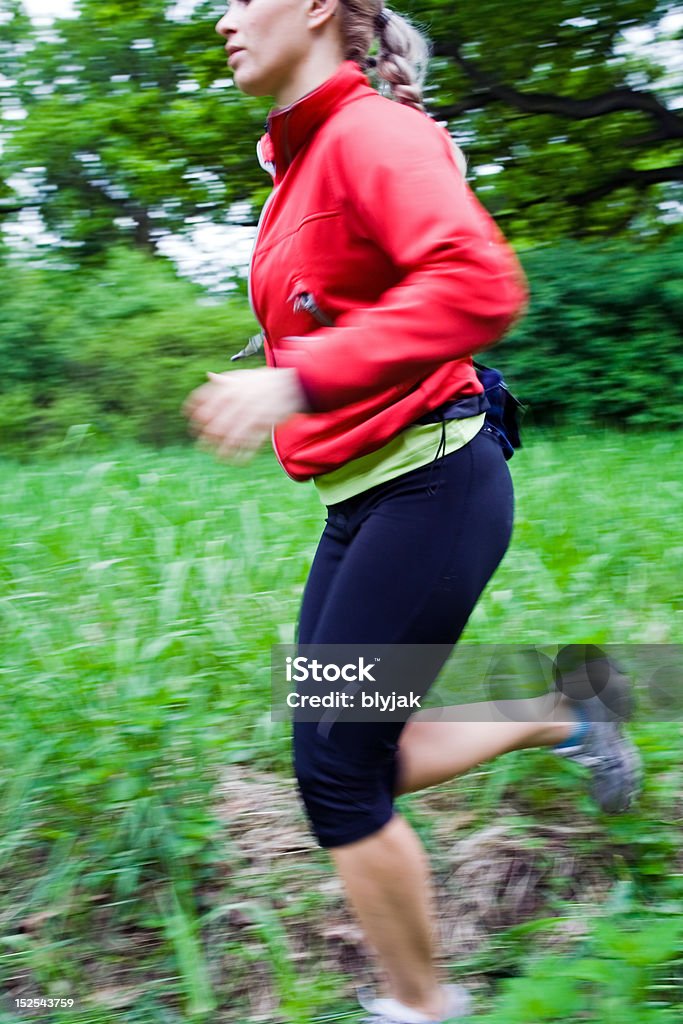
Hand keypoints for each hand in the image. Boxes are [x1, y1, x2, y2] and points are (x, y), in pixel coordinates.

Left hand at [183, 366, 307, 463]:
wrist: (291, 383)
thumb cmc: (264, 380)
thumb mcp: (243, 375)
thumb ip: (224, 379)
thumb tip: (208, 376)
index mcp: (230, 389)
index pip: (206, 404)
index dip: (197, 416)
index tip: (194, 426)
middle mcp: (239, 402)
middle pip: (217, 424)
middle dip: (208, 437)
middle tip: (202, 445)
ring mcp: (252, 414)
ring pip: (233, 437)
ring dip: (225, 450)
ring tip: (220, 457)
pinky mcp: (265, 424)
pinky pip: (252, 443)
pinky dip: (244, 454)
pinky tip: (238, 460)